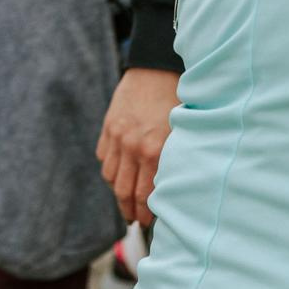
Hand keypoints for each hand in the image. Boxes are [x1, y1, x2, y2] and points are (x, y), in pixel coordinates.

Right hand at [96, 67, 180, 225]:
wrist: (157, 66)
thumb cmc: (180, 97)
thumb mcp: (185, 130)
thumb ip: (174, 158)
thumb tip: (173, 188)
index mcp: (155, 149)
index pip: (146, 194)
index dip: (146, 213)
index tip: (149, 222)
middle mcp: (133, 146)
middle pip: (125, 191)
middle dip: (130, 210)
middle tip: (135, 220)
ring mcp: (117, 137)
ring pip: (111, 177)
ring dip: (118, 192)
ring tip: (126, 201)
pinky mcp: (108, 127)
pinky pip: (103, 158)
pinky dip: (110, 169)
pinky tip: (119, 174)